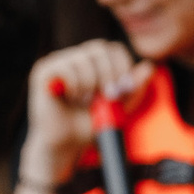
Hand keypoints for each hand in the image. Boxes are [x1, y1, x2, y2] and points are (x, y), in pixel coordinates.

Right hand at [23, 41, 149, 193]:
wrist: (65, 145)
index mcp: (93, 64)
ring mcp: (58, 61)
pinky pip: (65, 67)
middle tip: (109, 96)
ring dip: (91, 83)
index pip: (113, 49)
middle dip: (109, 73)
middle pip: (100, 48)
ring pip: (83, 58)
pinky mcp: (44, 71)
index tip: (125, 88)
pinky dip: (75, 85)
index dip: (123, 65)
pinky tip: (71, 99)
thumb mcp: (117, 108)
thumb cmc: (87, 126)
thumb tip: (149, 66)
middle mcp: (75, 57)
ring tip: (85, 101)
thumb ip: (133, 90)